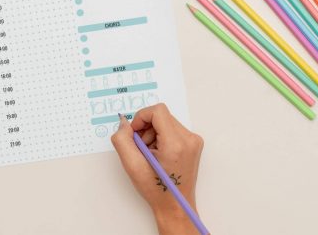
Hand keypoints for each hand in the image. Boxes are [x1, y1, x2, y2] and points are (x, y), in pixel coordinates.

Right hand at [111, 104, 203, 234]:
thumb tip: (124, 122)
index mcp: (175, 144)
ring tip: (150, 153)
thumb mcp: (132, 166)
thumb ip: (122, 140)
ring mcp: (194, 141)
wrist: (175, 206)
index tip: (134, 133)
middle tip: (141, 148)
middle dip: (146, 128)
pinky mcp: (194, 143)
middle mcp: (189, 139)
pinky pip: (173, 128)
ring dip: (153, 133)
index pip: (157, 111)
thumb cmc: (156, 190)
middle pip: (161, 116)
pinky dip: (162, 136)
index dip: (141, 118)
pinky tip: (159, 153)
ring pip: (166, 121)